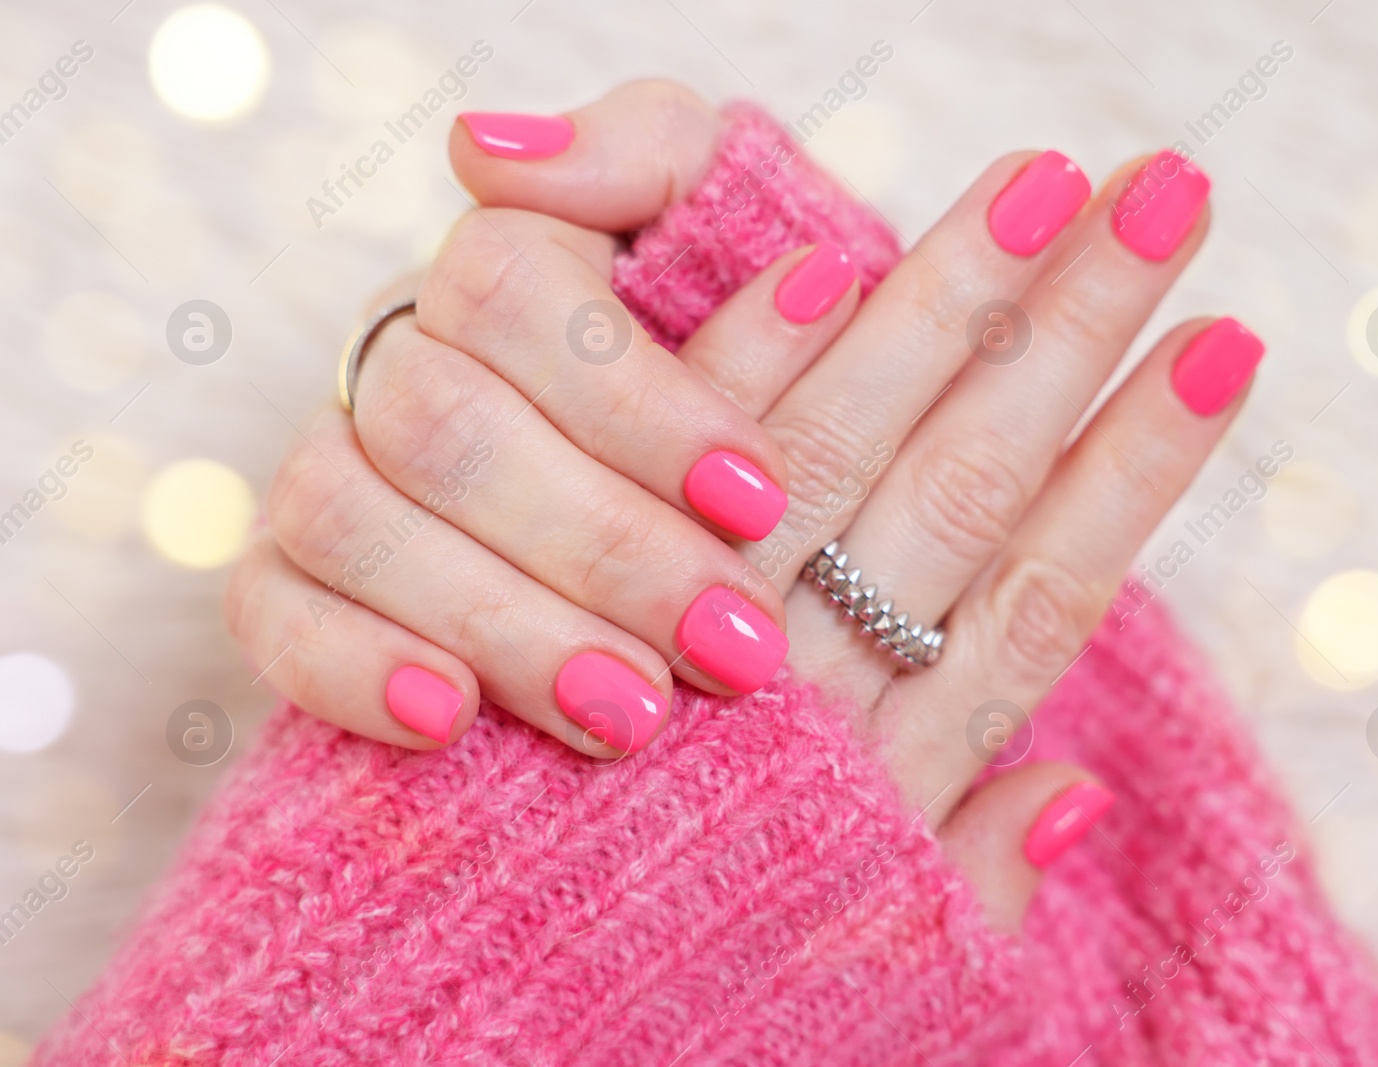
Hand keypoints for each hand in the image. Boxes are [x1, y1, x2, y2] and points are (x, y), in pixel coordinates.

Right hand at [225, 91, 810, 758]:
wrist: (676, 503)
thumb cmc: (723, 355)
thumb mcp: (719, 230)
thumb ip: (646, 155)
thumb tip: (501, 155)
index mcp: (499, 264)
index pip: (510, 289)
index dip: (635, 397)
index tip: (760, 493)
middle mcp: (398, 354)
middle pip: (443, 423)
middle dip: (605, 544)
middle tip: (735, 644)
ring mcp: (330, 463)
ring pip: (354, 520)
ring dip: (504, 624)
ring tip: (634, 713)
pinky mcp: (285, 574)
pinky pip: (269, 612)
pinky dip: (353, 667)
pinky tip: (451, 720)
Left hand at [455, 82, 1257, 930]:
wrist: (479, 1015)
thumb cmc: (691, 993)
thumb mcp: (870, 970)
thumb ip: (971, 872)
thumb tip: (1077, 795)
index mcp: (899, 775)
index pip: (1048, 592)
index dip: (1141, 469)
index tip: (1226, 347)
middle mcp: (816, 693)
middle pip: (967, 484)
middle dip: (1074, 336)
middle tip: (1168, 191)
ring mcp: (703, 638)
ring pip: (845, 447)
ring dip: (950, 308)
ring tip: (1048, 184)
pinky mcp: (588, 602)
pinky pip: (666, 472)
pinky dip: (741, 368)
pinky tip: (825, 264)